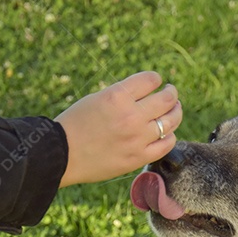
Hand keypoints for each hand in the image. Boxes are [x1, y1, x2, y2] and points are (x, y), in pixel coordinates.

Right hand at [55, 71, 181, 186]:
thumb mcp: (97, 99)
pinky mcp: (139, 157)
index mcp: (117, 96)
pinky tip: (166, 133)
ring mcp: (137, 138)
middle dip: (171, 93)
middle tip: (171, 93)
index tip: (156, 81)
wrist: (62, 155)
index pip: (151, 79)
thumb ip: (123, 95)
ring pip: (171, 121)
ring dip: (175, 112)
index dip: (156, 79)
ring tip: (174, 110)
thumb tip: (148, 92)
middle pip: (166, 99)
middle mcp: (130, 116)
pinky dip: (170, 136)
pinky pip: (167, 144)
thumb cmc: (76, 124)